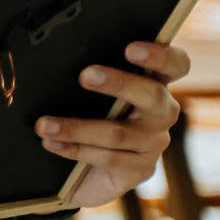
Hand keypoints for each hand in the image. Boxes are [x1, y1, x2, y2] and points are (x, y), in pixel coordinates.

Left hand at [34, 40, 190, 208]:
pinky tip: (52, 143)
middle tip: (85, 75)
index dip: (160, 56)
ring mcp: (153, 143)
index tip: (131, 49)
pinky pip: (108, 158)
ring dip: (76, 128)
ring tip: (44, 125)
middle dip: (119, 83)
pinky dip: (75, 149)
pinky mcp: (140, 169)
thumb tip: (55, 60)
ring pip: (118, 133)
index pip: (175, 65)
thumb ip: (90, 77)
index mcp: (153, 83)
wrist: (85, 170)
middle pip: (153, 96)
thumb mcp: (89, 94)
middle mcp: (160, 113)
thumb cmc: (87, 116)